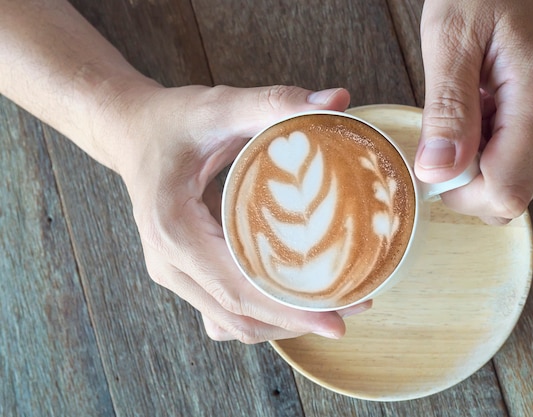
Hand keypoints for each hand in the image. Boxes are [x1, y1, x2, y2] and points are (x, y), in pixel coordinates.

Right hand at [114, 84, 370, 342]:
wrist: (130, 133)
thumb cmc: (170, 122)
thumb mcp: (219, 107)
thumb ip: (275, 102)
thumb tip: (338, 100)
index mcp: (174, 232)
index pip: (238, 289)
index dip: (289, 310)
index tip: (336, 320)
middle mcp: (169, 264)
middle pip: (240, 315)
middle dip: (297, 319)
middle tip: (353, 307)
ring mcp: (173, 273)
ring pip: (232, 321)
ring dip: (281, 322)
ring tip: (333, 306)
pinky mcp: (183, 272)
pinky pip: (224, 311)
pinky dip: (260, 313)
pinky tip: (294, 300)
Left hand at [415, 0, 532, 223]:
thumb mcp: (451, 39)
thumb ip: (447, 110)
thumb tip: (438, 171)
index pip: (505, 193)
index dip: (460, 192)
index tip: (433, 161)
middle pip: (510, 195)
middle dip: (466, 179)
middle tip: (446, 129)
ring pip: (513, 183)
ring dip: (476, 162)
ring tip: (467, 108)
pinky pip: (519, 161)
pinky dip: (488, 148)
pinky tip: (480, 108)